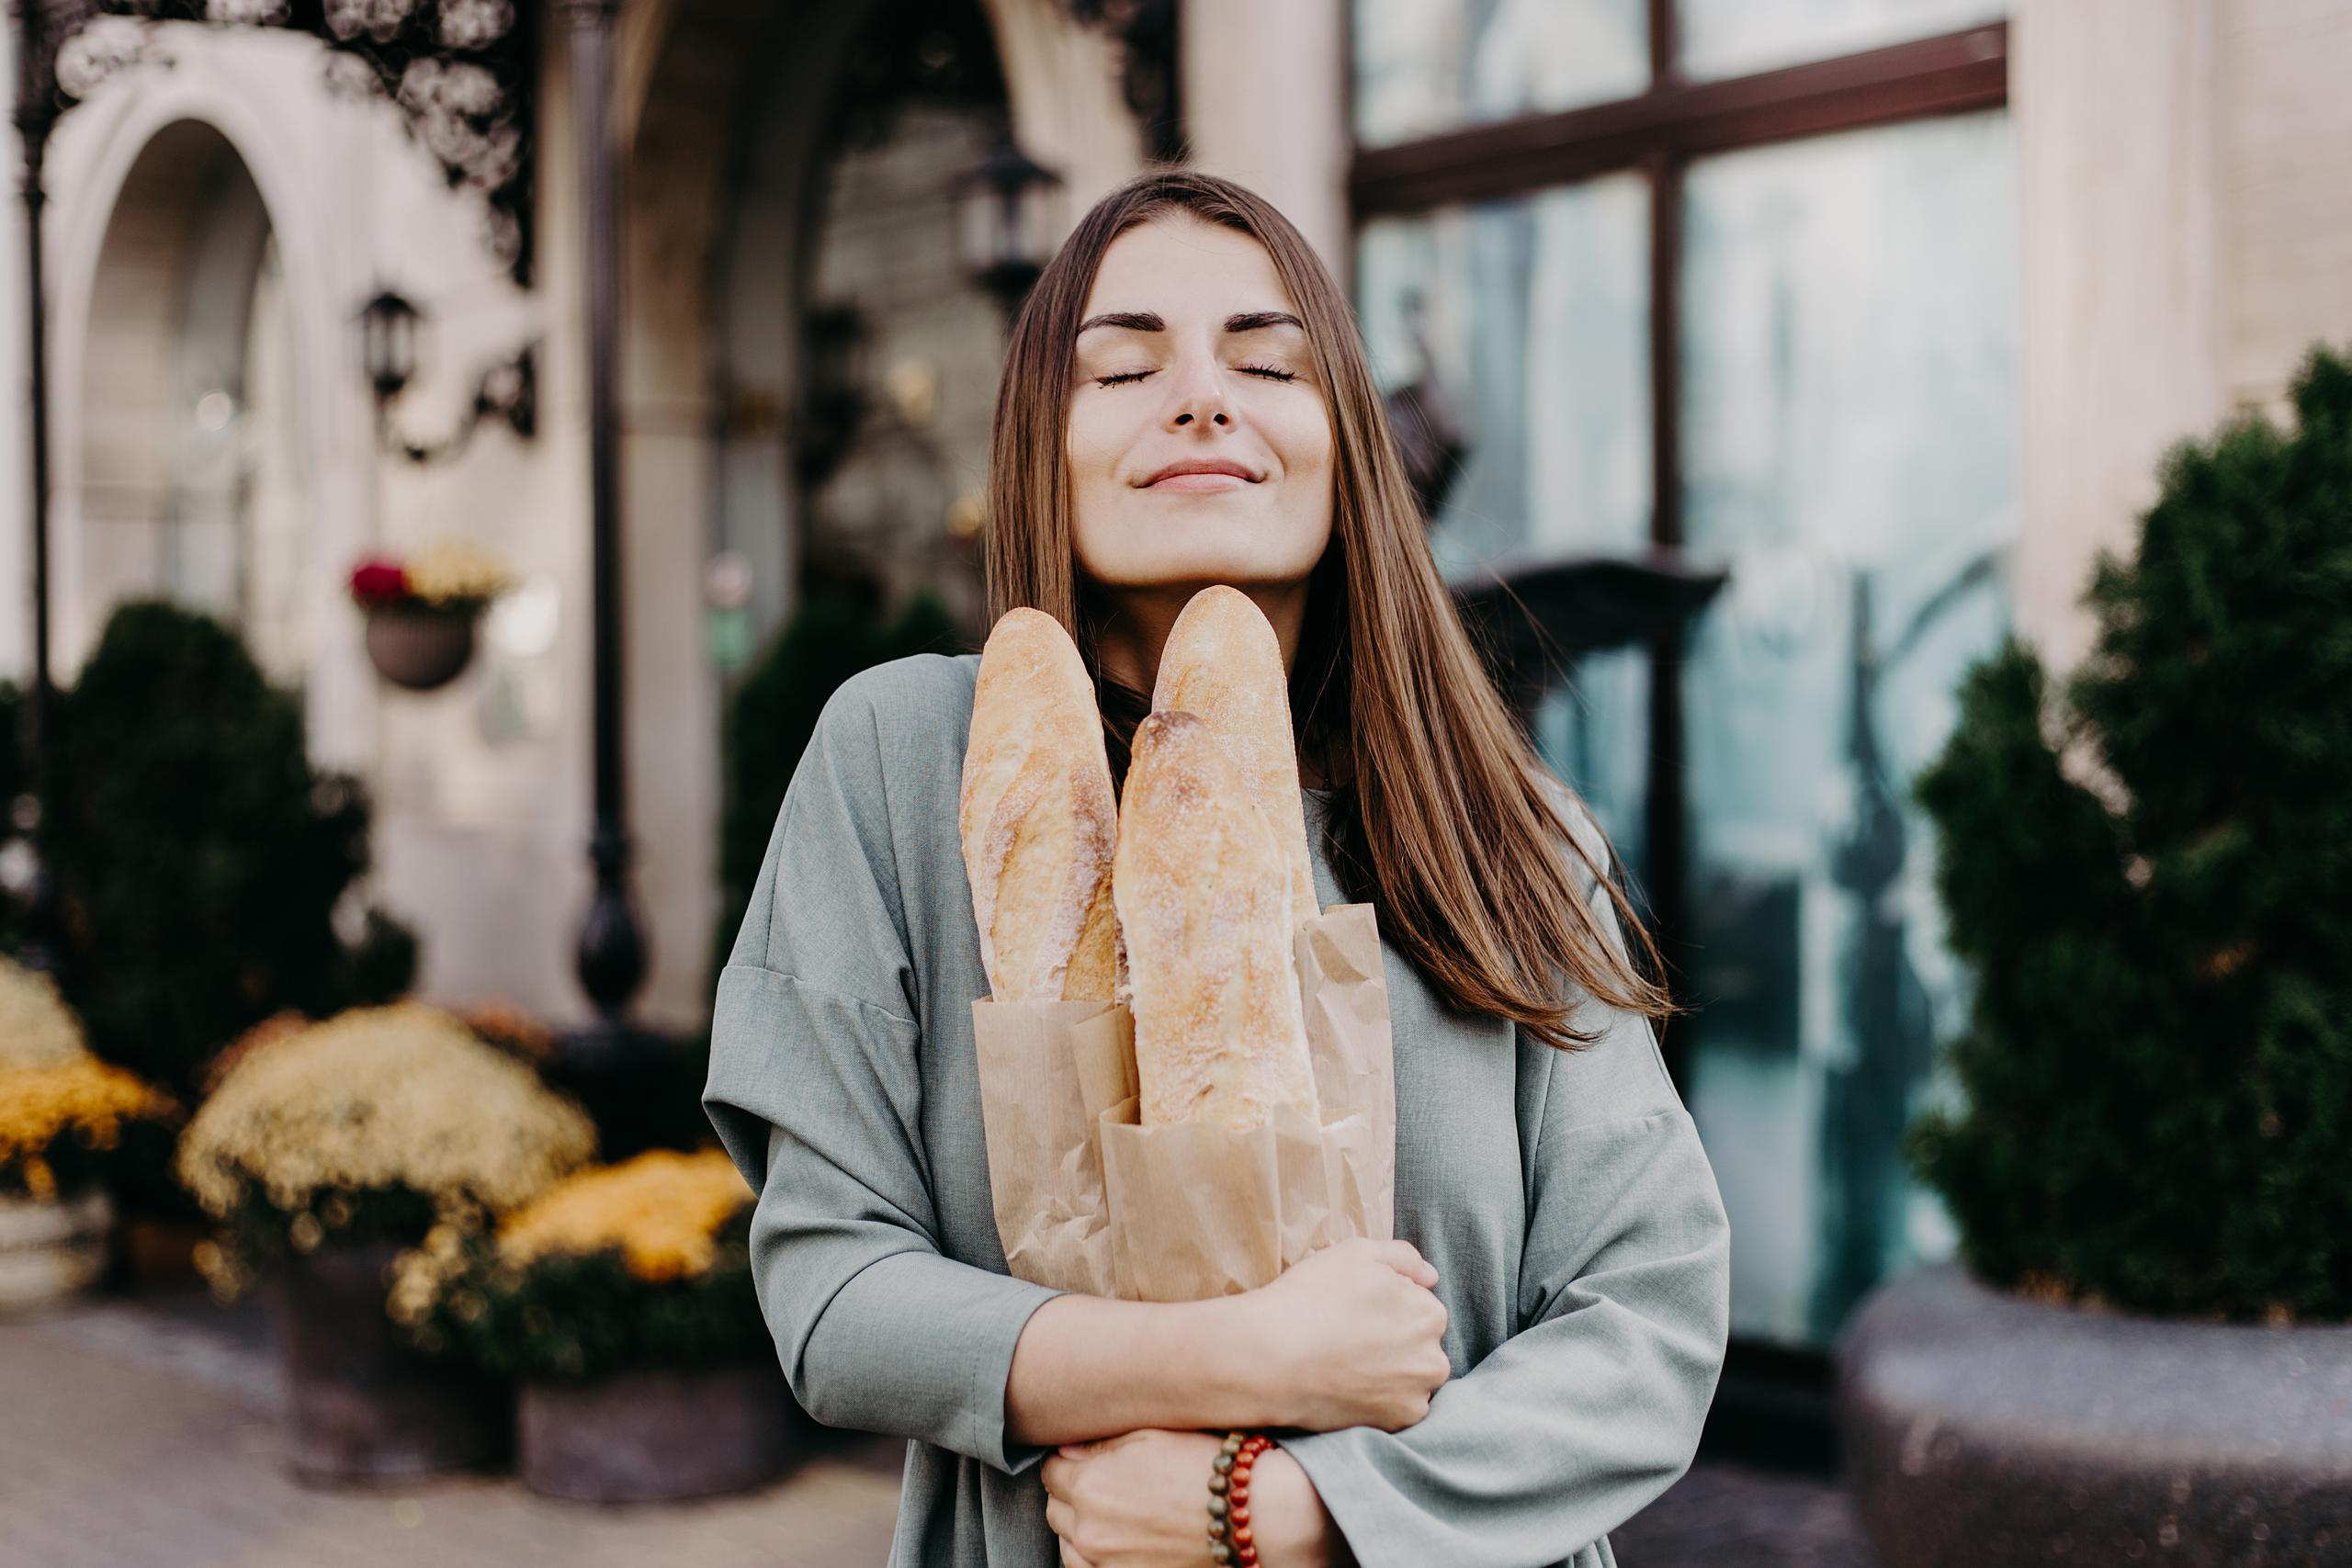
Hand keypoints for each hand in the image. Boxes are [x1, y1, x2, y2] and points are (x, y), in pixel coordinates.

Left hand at [1042, 1430, 1341, 1566]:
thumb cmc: (1207, 1466)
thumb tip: (1068, 1450)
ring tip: (1116, 1515)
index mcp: (1091, 1483)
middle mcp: (1090, 1529)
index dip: (1069, 1462)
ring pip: (1067, 1546)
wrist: (1254, 1514)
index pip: (1052, 1471)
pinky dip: (1094, 1558)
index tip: (1088, 1459)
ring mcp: (1105, 1564)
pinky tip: (1121, 1542)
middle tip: (1104, 1485)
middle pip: (1056, 1509)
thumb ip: (1103, 1443)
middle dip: (1073, 1494)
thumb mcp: (1154, 1435)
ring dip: (1081, 1529)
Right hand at [1237, 1237, 1450, 1432]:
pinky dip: (1377, 1400)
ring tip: (1347, 1365)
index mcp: (1430, 1314)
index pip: (1418, 1307)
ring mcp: (1416, 1396)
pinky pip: (1395, 1408)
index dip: (1384, 1306)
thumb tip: (1431, 1277)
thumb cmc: (1311, 1297)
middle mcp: (1433, 1358)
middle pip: (1418, 1346)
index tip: (1354, 1311)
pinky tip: (1348, 1388)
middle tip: (1349, 1339)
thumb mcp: (1357, 1253)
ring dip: (1390, 1373)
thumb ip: (1403, 1257)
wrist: (1269, 1357)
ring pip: (1409, 1379)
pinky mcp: (1396, 1424)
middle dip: (1394, 1341)